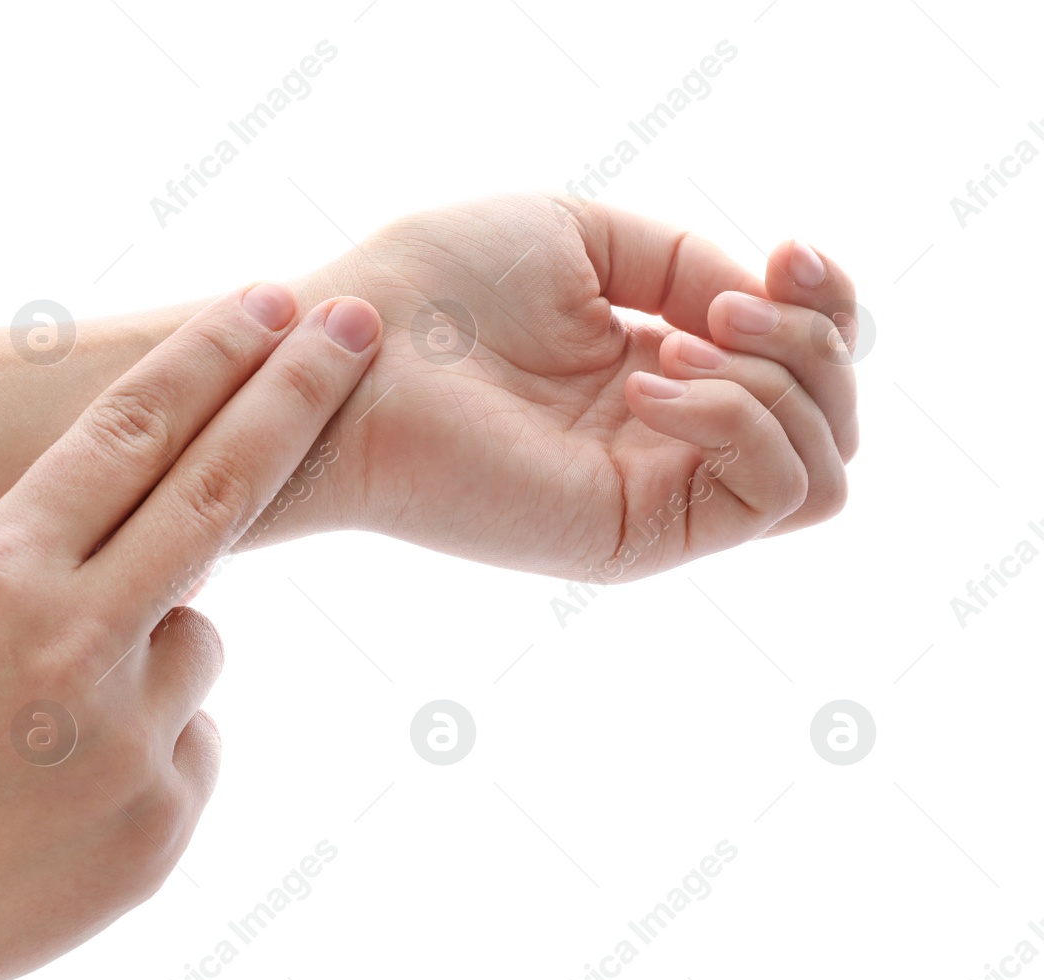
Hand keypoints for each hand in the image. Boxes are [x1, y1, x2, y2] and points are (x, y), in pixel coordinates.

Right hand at [0, 285, 380, 979]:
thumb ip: (50, 570)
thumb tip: (172, 545)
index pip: (124, 435)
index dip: (205, 358)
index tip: (267, 302)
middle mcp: (72, 644)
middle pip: (218, 490)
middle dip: (295, 394)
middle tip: (356, 325)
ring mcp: (128, 740)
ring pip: (198, 641)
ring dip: (154, 654)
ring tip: (48, 726)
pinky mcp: (163, 820)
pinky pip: (192, 740)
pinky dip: (150, 747)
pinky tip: (63, 795)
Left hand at [287, 194, 858, 580]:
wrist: (351, 348)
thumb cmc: (435, 286)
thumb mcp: (587, 238)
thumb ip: (690, 268)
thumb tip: (765, 312)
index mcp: (657, 372)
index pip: (803, 365)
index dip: (827, 304)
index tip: (790, 253)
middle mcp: (666, 442)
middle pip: (832, 418)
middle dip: (814, 337)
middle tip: (721, 305)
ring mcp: (654, 494)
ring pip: (823, 465)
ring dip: (781, 381)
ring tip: (674, 346)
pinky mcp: (635, 535)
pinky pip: (770, 494)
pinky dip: (741, 421)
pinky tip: (652, 385)